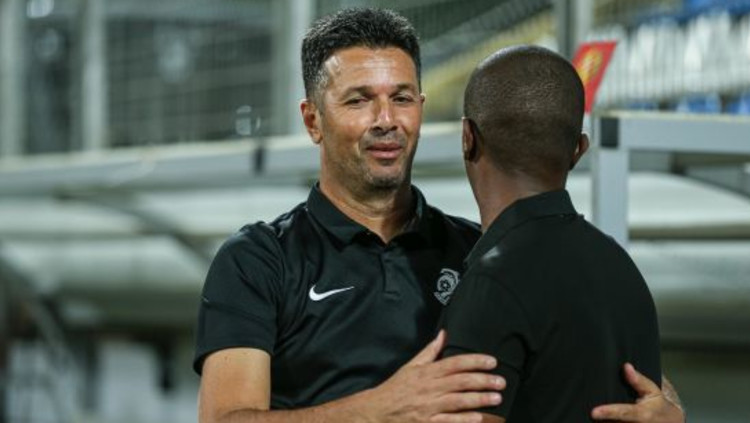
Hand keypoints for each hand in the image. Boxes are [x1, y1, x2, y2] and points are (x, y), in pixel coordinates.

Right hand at [358, 330, 504, 422]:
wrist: (377, 410)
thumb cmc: (396, 388)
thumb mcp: (411, 366)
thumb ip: (429, 351)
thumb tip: (443, 334)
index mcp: (426, 372)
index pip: (454, 363)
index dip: (475, 361)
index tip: (492, 361)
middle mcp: (429, 388)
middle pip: (460, 382)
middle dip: (483, 380)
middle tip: (501, 381)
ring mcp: (428, 407)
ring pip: (457, 401)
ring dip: (479, 399)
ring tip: (496, 397)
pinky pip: (448, 421)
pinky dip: (464, 419)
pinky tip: (478, 417)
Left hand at [591, 363, 684, 422]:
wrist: (669, 422)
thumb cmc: (659, 406)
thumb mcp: (653, 391)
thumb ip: (639, 381)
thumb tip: (626, 367)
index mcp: (642, 414)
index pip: (623, 413)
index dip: (608, 413)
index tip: (594, 412)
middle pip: (612, 422)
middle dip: (602, 417)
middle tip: (592, 410)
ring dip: (603, 421)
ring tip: (599, 413)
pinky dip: (607, 421)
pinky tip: (604, 417)